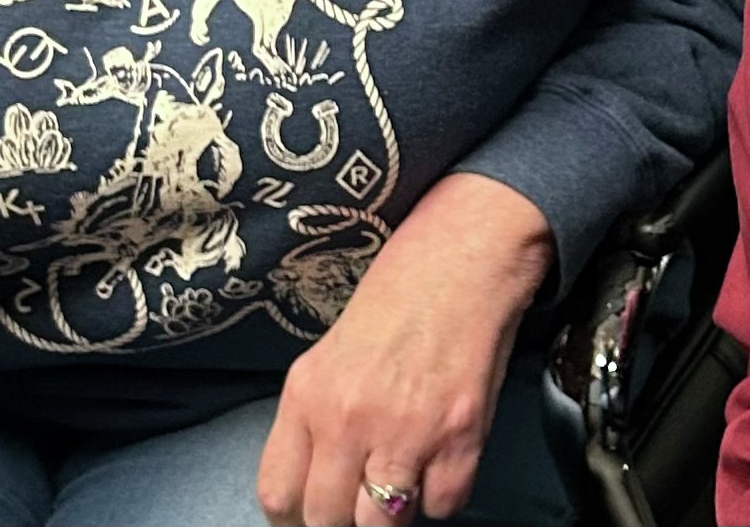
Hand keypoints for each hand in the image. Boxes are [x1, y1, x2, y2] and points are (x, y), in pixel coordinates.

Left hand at [258, 173, 555, 526]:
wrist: (470, 250)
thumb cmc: (405, 289)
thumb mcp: (334, 348)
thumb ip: (317, 416)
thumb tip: (318, 480)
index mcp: (308, 394)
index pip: (278, 496)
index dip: (298, 515)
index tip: (317, 509)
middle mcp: (348, 419)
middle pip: (328, 521)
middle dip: (348, 515)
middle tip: (368, 490)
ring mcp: (405, 431)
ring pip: (383, 525)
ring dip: (396, 508)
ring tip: (408, 473)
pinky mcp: (459, 435)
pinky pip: (443, 505)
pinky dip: (445, 491)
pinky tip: (445, 455)